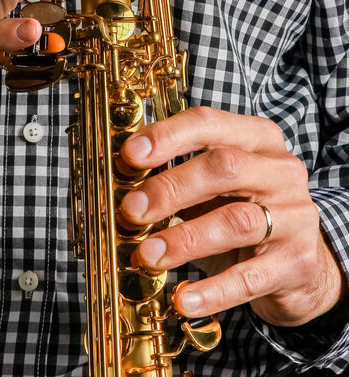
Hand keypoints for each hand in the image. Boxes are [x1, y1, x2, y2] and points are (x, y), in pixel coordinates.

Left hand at [120, 107, 346, 326]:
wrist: (298, 263)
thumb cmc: (242, 213)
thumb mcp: (216, 187)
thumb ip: (179, 176)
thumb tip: (124, 182)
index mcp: (258, 139)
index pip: (210, 123)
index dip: (167, 136)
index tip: (130, 155)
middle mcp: (281, 170)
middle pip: (225, 167)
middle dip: (171, 187)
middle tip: (132, 210)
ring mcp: (295, 215)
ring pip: (236, 221)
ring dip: (184, 239)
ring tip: (147, 255)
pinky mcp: (298, 262)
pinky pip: (250, 277)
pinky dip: (213, 291)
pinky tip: (183, 299)